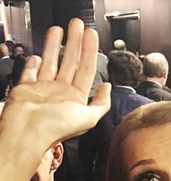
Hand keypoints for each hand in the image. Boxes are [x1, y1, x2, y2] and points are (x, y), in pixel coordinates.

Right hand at [1, 18, 110, 152]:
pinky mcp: (26, 88)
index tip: (91, 34)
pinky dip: (34, 64)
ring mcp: (43, 89)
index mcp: (76, 99)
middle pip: (70, 62)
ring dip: (55, 45)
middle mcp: (61, 93)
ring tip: (59, 28)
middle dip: (75, 42)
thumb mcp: (89, 118)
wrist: (28, 131)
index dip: (90, 51)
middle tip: (77, 24)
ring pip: (51, 62)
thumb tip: (108, 88)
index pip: (86, 70)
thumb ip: (101, 104)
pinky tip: (38, 56)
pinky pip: (30, 73)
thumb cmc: (57, 127)